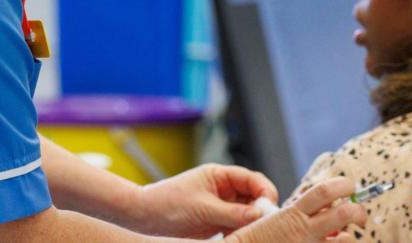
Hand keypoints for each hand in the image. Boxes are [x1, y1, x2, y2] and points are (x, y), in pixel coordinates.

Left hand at [128, 163, 278, 237]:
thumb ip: (232, 212)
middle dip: (260, 211)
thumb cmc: (168, 204)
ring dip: (251, 224)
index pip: (252, 180)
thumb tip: (260, 214)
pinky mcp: (215, 222)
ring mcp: (219, 206)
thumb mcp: (203, 208)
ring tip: (249, 235)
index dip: (265, 192)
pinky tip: (237, 239)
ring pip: (246, 214)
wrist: (143, 217)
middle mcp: (223, 189)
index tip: (269, 209)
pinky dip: (240, 233)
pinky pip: (236, 226)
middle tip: (263, 226)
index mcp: (220, 175)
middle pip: (253, 197)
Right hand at [225, 177, 365, 242]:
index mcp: (293, 214)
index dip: (342, 185)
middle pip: (343, 213)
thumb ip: (297, 215)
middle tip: (359, 214)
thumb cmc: (255, 240)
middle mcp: (303, 230)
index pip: (324, 192)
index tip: (349, 187)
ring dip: (351, 237)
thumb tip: (324, 210)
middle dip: (358, 211)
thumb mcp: (274, 221)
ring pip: (346, 240)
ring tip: (347, 236)